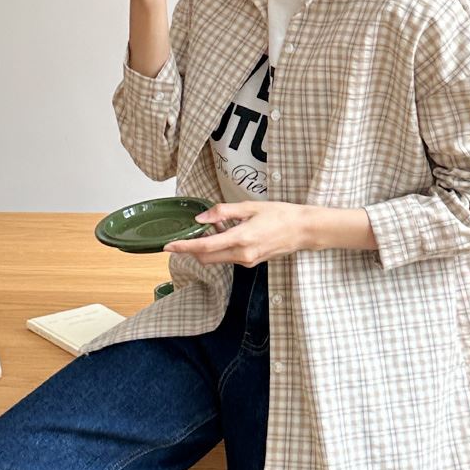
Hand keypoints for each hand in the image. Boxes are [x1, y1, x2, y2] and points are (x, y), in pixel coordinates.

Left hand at [186, 199, 374, 264]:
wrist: (302, 231)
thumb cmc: (279, 214)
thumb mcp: (250, 207)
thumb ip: (223, 212)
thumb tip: (201, 217)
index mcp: (241, 239)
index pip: (204, 247)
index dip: (184, 247)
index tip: (168, 247)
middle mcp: (242, 255)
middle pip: (206, 257)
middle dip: (191, 248)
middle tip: (183, 234)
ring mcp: (246, 262)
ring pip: (217, 258)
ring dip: (207, 245)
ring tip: (212, 225)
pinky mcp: (250, 263)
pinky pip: (228, 256)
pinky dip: (220, 246)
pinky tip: (226, 231)